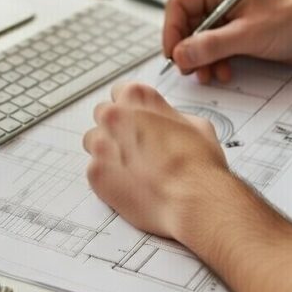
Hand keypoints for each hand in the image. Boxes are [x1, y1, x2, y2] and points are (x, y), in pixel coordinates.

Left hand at [83, 80, 227, 242]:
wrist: (193, 200)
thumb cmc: (198, 165)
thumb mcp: (196, 124)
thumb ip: (171, 116)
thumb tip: (166, 121)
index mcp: (137, 97)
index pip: (120, 91)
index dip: (130, 107)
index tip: (135, 118)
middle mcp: (115, 116)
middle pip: (103, 114)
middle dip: (115, 127)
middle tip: (134, 144)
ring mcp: (102, 144)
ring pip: (93, 141)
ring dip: (107, 150)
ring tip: (130, 166)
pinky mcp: (95, 172)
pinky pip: (94, 169)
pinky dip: (108, 176)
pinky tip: (128, 183)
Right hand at [163, 0, 291, 81]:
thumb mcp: (249, 34)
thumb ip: (212, 45)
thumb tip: (181, 54)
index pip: (179, 3)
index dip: (172, 30)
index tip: (174, 54)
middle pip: (186, 23)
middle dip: (187, 49)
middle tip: (190, 70)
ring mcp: (229, 16)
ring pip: (199, 39)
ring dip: (202, 59)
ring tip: (210, 75)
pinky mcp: (239, 33)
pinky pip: (215, 48)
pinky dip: (215, 62)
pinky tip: (224, 72)